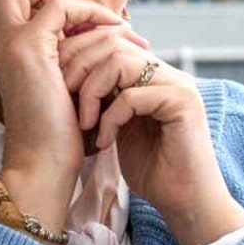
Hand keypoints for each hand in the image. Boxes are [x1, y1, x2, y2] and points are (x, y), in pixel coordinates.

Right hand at [0, 0, 123, 231]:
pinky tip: (112, 32)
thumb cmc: (57, 136)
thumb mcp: (61, 88)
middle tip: (87, 19)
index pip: (11, 8)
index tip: (87, 29)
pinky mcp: (26, 45)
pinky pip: (58, 5)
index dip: (44, 7)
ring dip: (75, 1)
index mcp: (3, 55)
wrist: (43, 164)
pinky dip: (89, 12)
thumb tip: (102, 36)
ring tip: (111, 25)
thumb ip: (66, 60)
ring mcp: (8, 42)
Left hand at [59, 27, 243, 244]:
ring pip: (119, 61)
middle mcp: (167, 72)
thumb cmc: (152, 170)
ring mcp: (178, 84)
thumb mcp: (117, 125)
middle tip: (63, 99)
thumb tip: (68, 74)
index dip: (77, 58)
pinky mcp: (183, 102)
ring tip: (84, 122)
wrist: (185, 203)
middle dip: (78, 69)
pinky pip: (132, 95)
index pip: (109, 41)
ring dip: (91, 91)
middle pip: (111, 44)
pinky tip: (104, 142)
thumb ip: (105, 97)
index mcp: (152, 73)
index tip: (57, 88)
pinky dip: (110, 118)